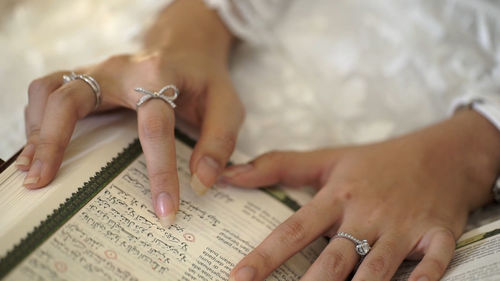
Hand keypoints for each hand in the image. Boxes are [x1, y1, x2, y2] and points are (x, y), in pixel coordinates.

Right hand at [16, 0, 243, 225]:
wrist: (185, 48)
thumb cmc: (205, 80)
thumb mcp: (227, 105)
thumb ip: (219, 141)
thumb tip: (201, 183)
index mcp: (160, 76)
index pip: (154, 126)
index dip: (160, 172)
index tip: (164, 212)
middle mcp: (120, 69)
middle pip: (72, 98)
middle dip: (54, 141)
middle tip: (42, 183)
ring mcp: (97, 71)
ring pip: (50, 90)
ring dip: (36, 130)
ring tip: (34, 171)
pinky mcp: (86, 77)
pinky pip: (48, 92)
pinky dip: (36, 120)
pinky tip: (39, 149)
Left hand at [222, 109, 499, 280]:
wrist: (442, 156)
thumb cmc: (377, 162)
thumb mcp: (328, 158)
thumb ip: (278, 165)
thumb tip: (231, 173)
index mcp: (338, 196)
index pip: (294, 229)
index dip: (266, 256)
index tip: (240, 277)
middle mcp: (367, 214)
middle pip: (333, 258)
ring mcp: (403, 227)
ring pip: (377, 269)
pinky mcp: (438, 236)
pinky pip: (431, 266)